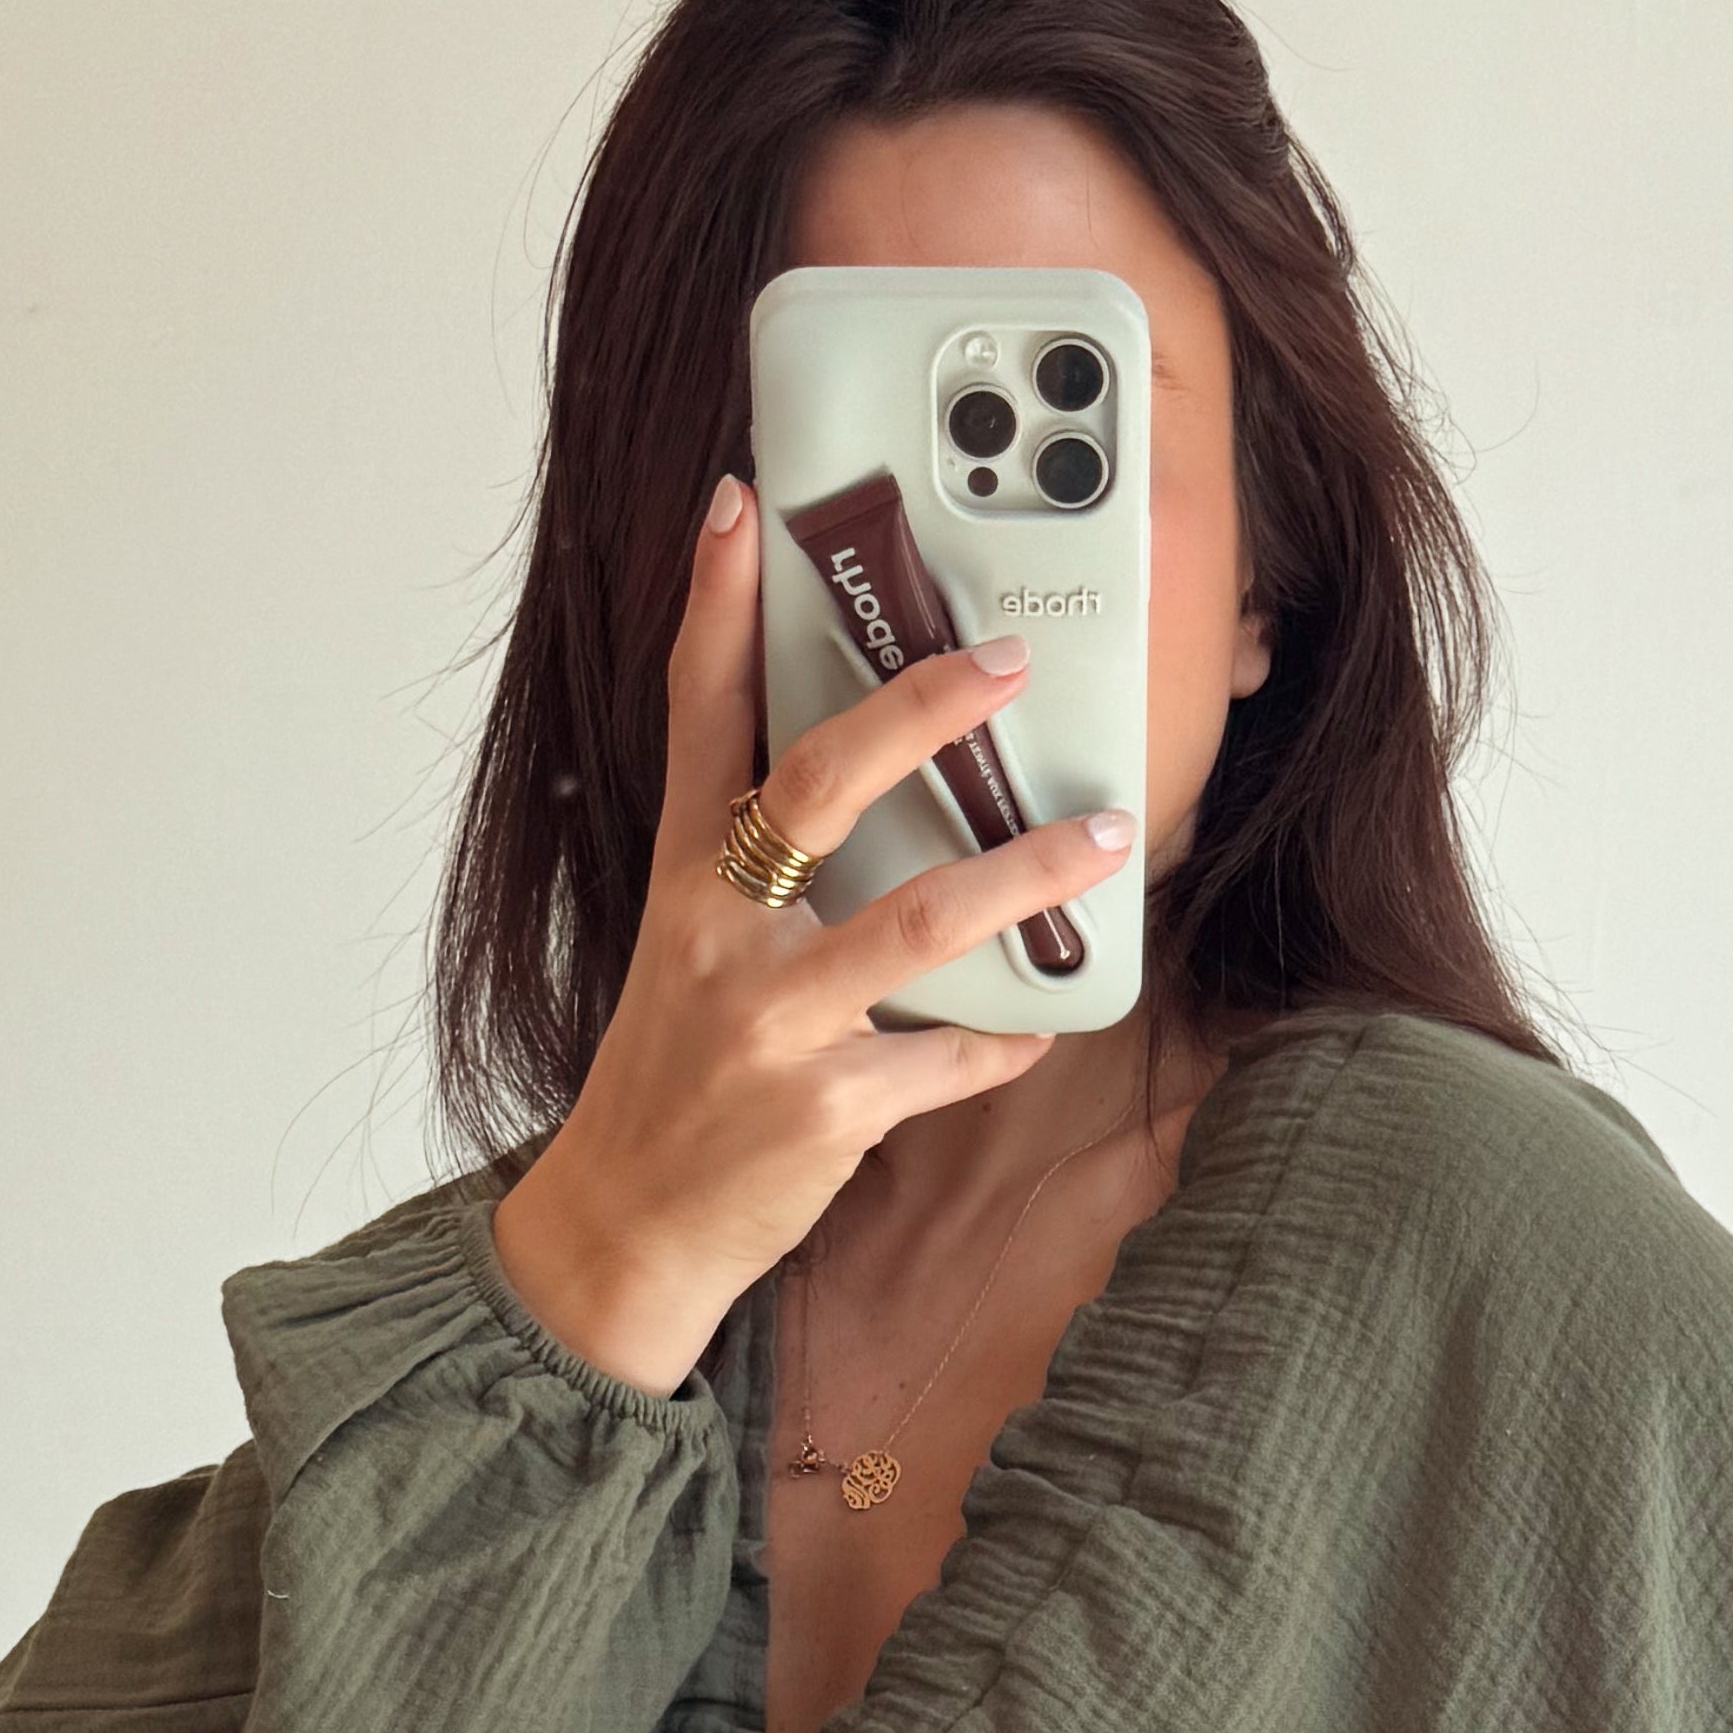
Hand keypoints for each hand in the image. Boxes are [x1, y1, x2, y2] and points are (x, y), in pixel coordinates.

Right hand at [485, 470, 1139, 1396]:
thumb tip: (868, 789)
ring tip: (1101, 839)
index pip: (695, 718)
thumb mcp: (690, 950)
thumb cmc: (679, 1075)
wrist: (631, 1224)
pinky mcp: (828, 1109)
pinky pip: (950, 1058)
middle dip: (920, 711)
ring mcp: (776, 1022)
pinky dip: (1007, 1037)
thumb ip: (757, 868)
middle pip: (822, 787)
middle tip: (1004, 663)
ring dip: (1026, 876)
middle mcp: (721, 935)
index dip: (711, 608)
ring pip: (922, 923)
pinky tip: (1047, 1018)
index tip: (739, 508)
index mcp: (684, 879)